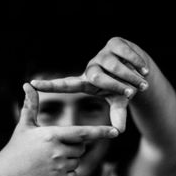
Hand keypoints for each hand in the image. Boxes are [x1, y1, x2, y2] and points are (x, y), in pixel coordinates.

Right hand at [0, 83, 118, 175]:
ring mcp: (59, 168)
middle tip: (53, 150)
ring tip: (47, 162)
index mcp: (53, 135)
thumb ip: (31, 105)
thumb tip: (27, 84)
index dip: (100, 132)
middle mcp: (58, 151)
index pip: (82, 133)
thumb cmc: (17, 147)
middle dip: (72, 148)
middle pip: (81, 149)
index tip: (116, 131)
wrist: (8, 175)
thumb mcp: (25, 125)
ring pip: (76, 163)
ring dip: (67, 162)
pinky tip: (48, 173)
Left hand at [30, 37, 149, 132]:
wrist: (140, 70)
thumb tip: (118, 132)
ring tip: (142, 83)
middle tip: (131, 93)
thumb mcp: (120, 104)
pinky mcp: (114, 43)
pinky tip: (143, 69)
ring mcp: (102, 54)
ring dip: (130, 76)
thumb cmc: (125, 89)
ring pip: (113, 65)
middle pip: (97, 78)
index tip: (31, 85)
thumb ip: (117, 116)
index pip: (66, 84)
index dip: (50, 86)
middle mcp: (91, 68)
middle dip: (117, 86)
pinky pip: (125, 53)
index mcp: (87, 83)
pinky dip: (136, 62)